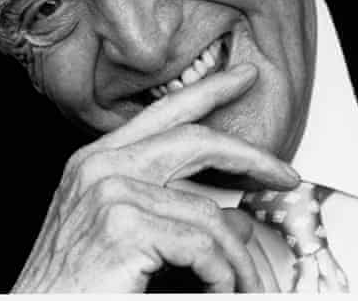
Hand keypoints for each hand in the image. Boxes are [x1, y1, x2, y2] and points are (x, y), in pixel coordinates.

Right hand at [11, 63, 299, 292]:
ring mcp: (110, 194)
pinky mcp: (123, 229)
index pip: (163, 113)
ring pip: (208, 214)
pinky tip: (220, 290)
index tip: (242, 77)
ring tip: (247, 285)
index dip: (208, 90)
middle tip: (286, 175)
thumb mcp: (121, 237)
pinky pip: (201, 248)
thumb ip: (171, 213)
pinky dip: (222, 277)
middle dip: (251, 157)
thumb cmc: (71, 286)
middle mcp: (100, 167)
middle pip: (196, 141)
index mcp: (96, 161)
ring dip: (238, 259)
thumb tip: (234, 217)